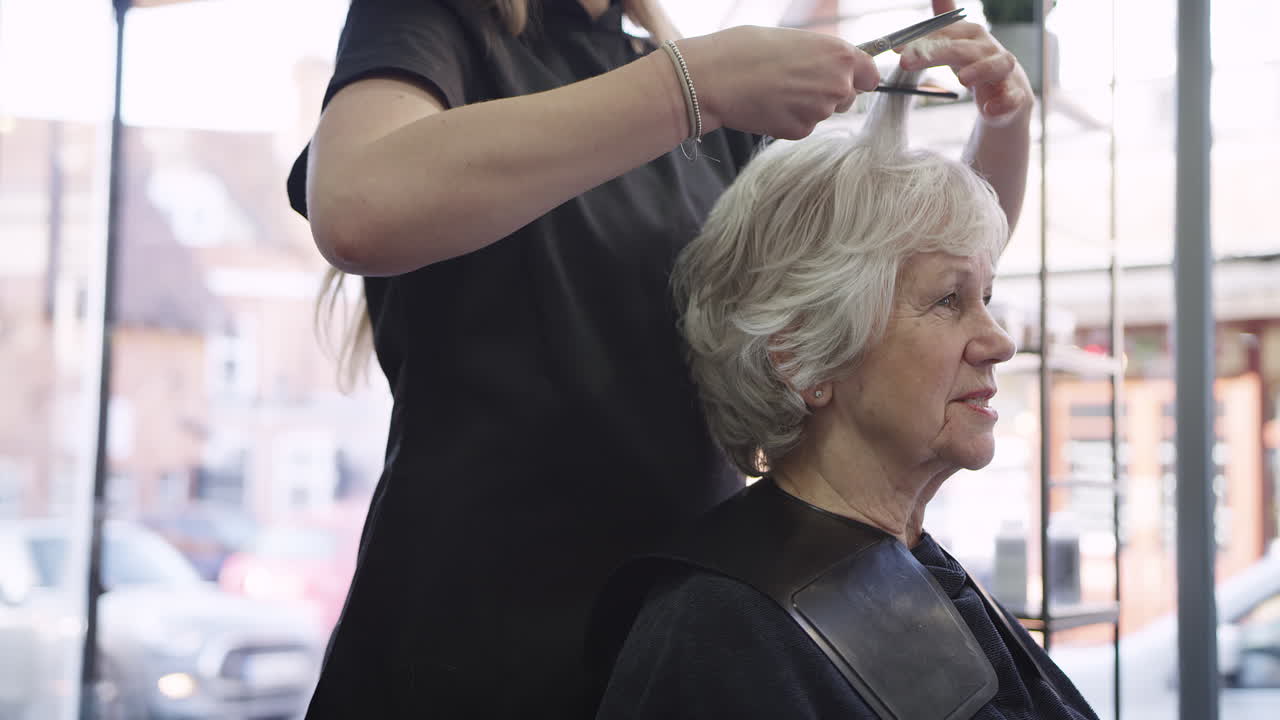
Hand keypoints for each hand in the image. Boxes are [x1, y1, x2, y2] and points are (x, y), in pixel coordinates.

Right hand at [678, 26, 880, 139]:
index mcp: (840, 55)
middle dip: (828, 93)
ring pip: (822, 113)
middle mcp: (837, 85)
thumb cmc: (748, 49)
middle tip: (796, 82)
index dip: (857, 77)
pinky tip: (768, 105)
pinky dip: (789, 119)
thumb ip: (822, 56)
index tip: (845, 78)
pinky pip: (803, 126)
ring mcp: (819, 112)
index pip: (870, 75)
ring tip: (775, 90)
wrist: (716, 77)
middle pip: (847, 97)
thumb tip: (832, 68)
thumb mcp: (796, 39)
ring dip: (806, 106)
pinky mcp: (799, 131)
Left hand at [898, 0, 1033, 126]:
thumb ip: (944, 24)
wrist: (1009, 90)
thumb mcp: (957, 43)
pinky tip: (990, 109)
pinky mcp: (1015, 96)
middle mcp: (988, 49)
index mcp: (971, 36)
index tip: (895, 49)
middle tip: (905, 62)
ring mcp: (1004, 72)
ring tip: (962, 79)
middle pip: (963, 48)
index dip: (920, 40)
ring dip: (981, 70)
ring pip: (997, 65)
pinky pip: (1013, 97)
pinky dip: (1004, 102)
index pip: (945, 33)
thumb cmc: (977, 64)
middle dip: (935, 54)